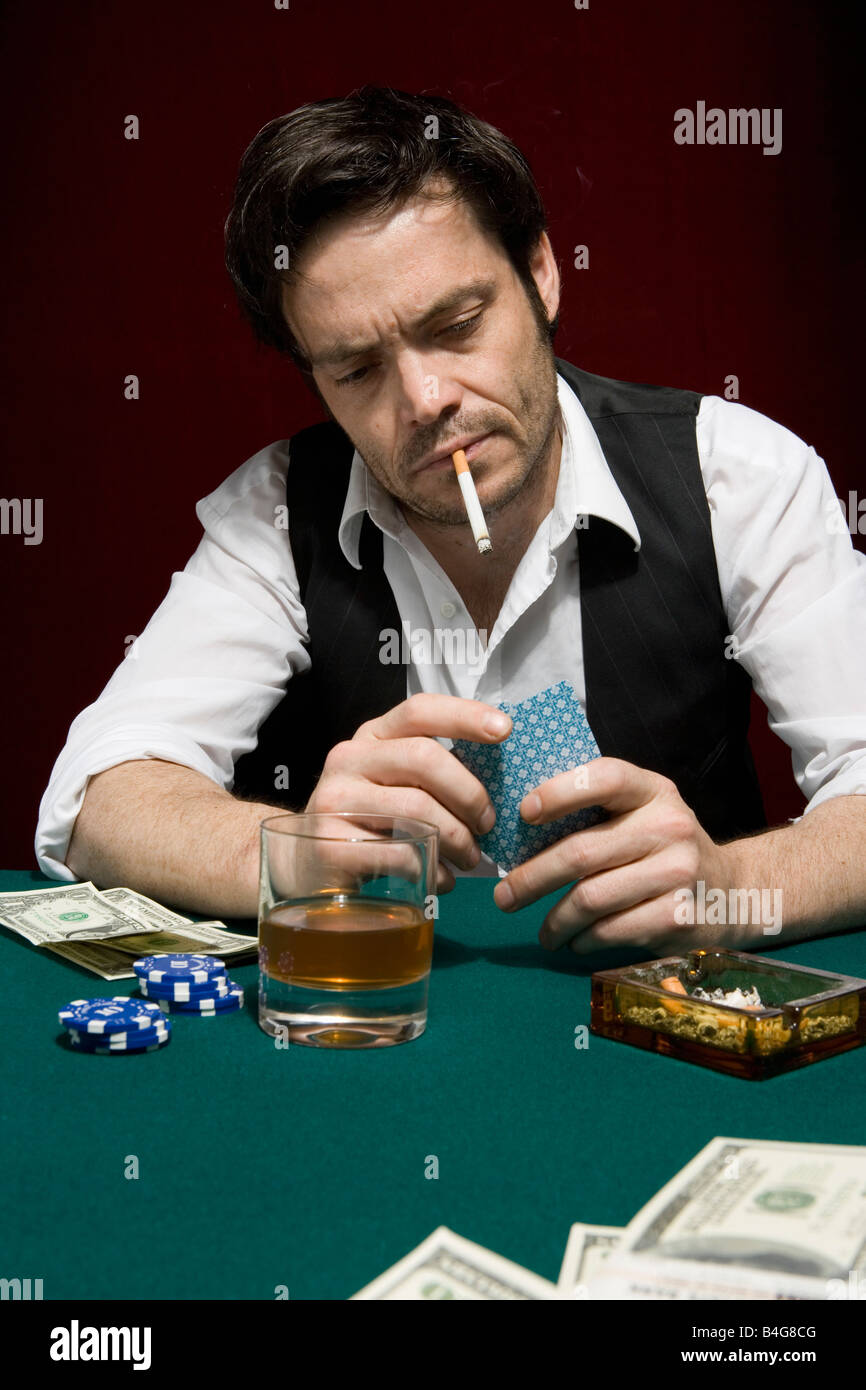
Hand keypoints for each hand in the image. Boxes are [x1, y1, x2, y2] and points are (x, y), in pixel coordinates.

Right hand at [304, 693, 510, 892]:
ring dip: (457, 837)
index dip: (464, 715)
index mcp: (371, 736)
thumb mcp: (391, 781)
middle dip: (469, 793)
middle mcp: (349, 759)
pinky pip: (401, 854)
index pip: (419, 709)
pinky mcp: (333, 845)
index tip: (505, 729)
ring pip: (417, 809)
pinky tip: (441, 878)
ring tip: (470, 857)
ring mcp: (336, 801)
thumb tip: (499, 780)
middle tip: (487, 824)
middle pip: (424, 758)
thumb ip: (431, 771)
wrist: (304, 863)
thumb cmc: (367, 818)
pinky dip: (434, 869)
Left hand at [492, 757, 739, 953]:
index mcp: (654, 791)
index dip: (560, 792)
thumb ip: (598, 812)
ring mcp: (677, 873)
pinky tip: (575, 940)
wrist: (735, 892)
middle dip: (531, 878)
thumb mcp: (644, 813)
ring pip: (590, 899)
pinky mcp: (678, 917)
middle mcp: (669, 826)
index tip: (524, 813)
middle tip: (504, 896)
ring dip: (554, 921)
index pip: (604, 778)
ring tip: (541, 932)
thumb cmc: (666, 849)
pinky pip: (610, 930)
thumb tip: (518, 831)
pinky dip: (582, 939)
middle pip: (582, 852)